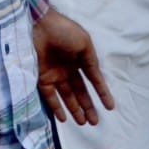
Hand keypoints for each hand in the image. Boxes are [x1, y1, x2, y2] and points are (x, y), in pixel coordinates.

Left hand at [32, 7, 114, 125]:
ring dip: (75, 110)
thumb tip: (97, 77)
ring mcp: (54, 74)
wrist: (38, 25)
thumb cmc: (63, 31)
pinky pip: (50, 96)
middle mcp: (68, 69)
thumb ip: (91, 61)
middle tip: (95, 122)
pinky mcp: (41, 78)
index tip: (110, 107)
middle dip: (88, 107)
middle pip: (80, 92)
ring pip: (67, 97)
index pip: (93, 79)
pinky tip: (64, 119)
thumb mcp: (84, 43)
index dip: (102, 93)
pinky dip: (57, 107)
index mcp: (80, 58)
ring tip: (83, 123)